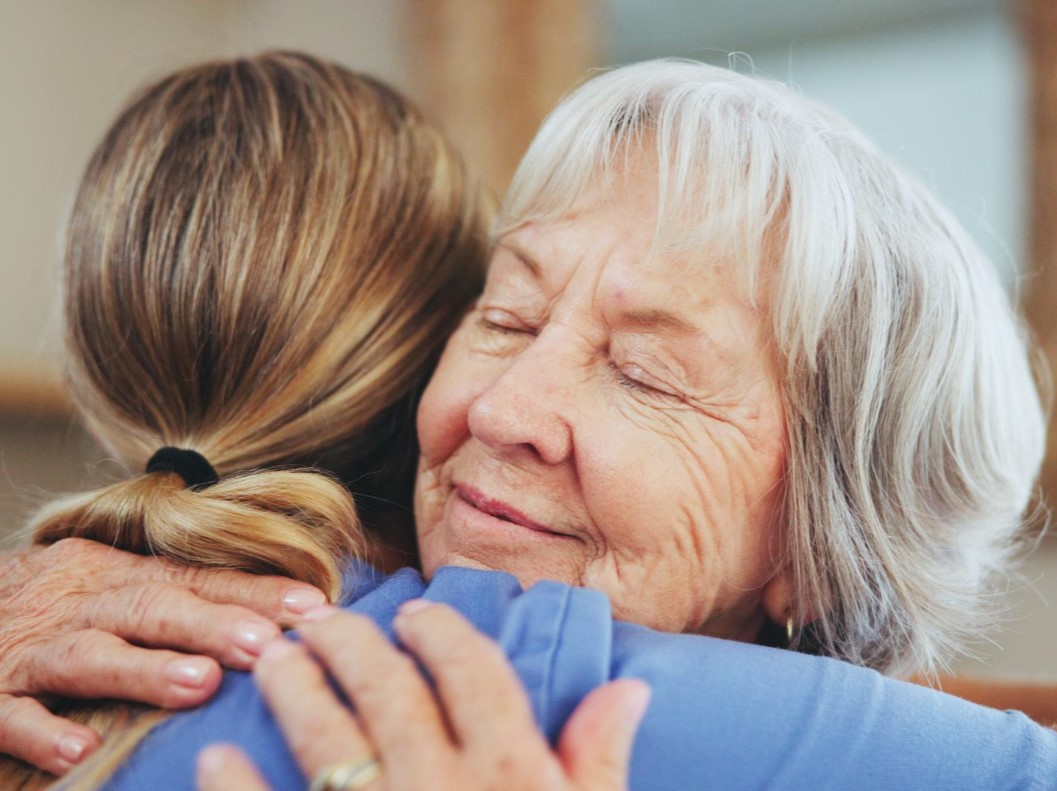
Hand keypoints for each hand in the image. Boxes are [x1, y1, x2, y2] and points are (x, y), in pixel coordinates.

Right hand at [0, 537, 326, 774]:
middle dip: (211, 624)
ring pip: (88, 654)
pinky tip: (79, 753)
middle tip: (266, 646)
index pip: (194, 579)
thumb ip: (172, 600)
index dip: (254, 591)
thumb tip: (264, 621)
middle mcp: (78, 603)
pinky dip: (40, 731)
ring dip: (144, 669)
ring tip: (200, 686)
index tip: (314, 609)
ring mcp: (29, 648)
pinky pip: (8, 712)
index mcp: (114, 576)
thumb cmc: (47, 609)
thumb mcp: (105, 587)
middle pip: (149, 607)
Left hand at [196, 601, 649, 790]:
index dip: (443, 632)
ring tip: (275, 658)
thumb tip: (627, 687)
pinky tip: (216, 758)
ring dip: (295, 688)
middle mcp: (441, 785)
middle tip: (323, 619)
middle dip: (353, 642)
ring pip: (326, 735)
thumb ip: (600, 760)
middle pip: (388, 688)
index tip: (418, 613)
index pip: (473, 673)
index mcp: (510, 772)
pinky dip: (237, 789)